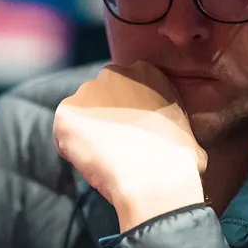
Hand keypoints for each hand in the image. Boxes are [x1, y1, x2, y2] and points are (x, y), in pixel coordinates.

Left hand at [52, 61, 206, 231]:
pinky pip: (64, 135)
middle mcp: (113, 73)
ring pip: (81, 116)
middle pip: (100, 98)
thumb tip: (173, 136)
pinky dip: (73, 150)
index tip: (132, 133)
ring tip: (106, 159)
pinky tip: (92, 163)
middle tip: (116, 147)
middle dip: (104, 118)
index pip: (125, 89)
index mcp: (145, 71)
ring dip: (88, 133)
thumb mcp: (183, 126)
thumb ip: (168, 118)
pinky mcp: (65, 114)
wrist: (155, 176)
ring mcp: (86, 92)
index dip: (126, 114)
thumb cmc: (179, 158)